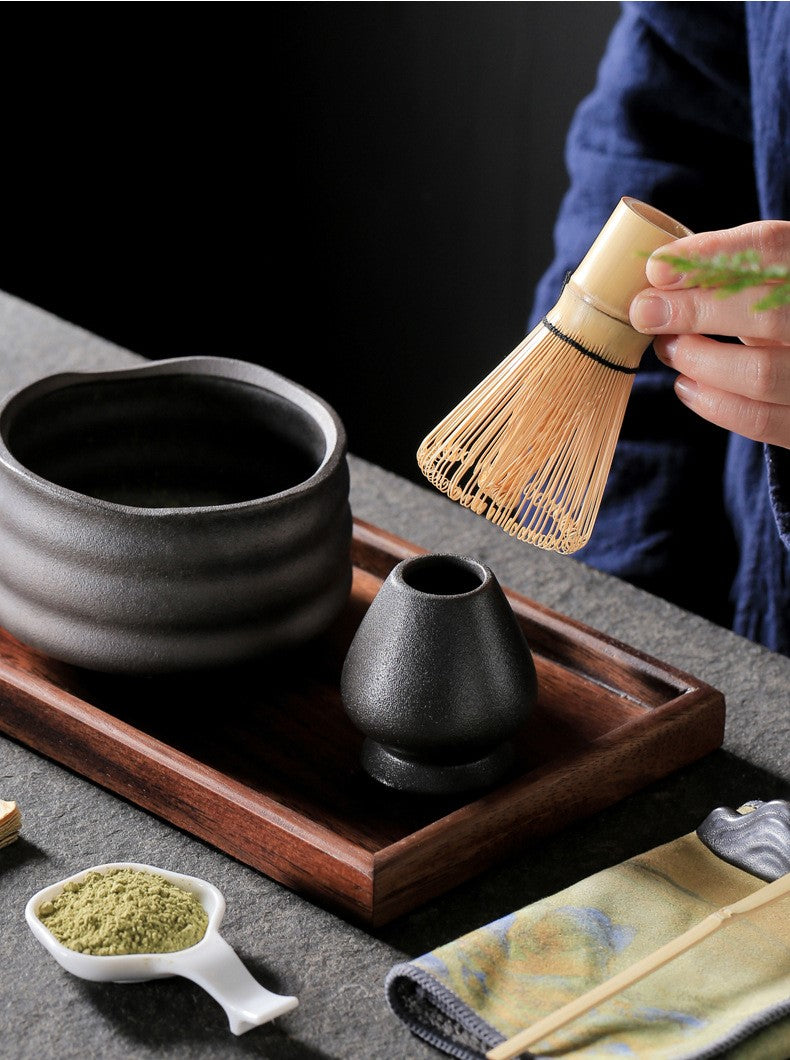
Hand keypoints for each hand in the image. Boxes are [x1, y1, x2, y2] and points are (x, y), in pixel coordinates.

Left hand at [629, 220, 789, 448]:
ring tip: (667, 348)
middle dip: (695, 313)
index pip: (773, 247)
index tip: (657, 268)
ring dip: (699, 362)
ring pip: (760, 373)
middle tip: (646, 312)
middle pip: (767, 314)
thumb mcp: (762, 281)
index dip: (713, 255)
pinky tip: (685, 384)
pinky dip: (713, 403)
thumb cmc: (777, 308)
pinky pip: (760, 419)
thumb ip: (725, 273)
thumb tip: (657, 274)